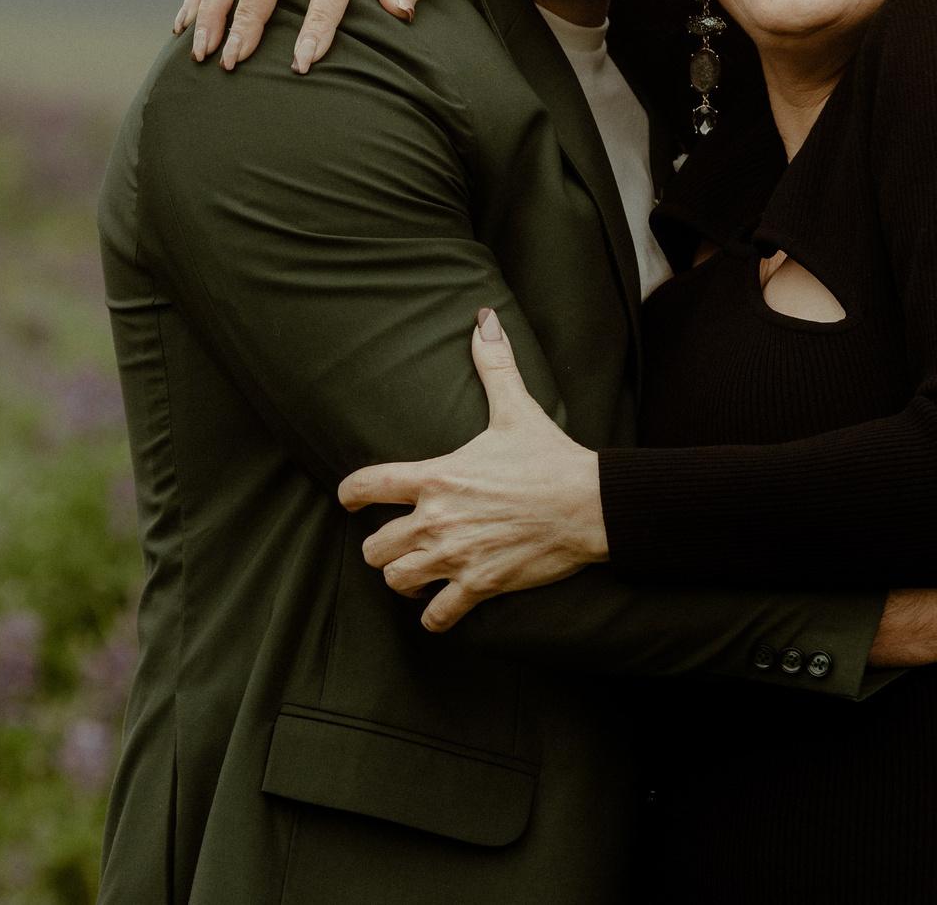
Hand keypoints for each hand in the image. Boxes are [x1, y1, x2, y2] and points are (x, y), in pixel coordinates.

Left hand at [337, 309, 606, 631]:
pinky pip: (437, 615)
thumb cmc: (549, 456)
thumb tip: (485, 320)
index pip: (367, 485)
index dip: (348, 493)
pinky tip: (441, 607)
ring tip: (416, 572)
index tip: (347, 499)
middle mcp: (436, 520)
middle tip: (395, 542)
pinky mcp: (480, 585)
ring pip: (397, 581)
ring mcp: (456, 556)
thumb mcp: (515, 409)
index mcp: (436, 476)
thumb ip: (493, 365)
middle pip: (373, 547)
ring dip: (404, 578)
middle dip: (380, 546)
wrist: (588, 505)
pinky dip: (436, 615)